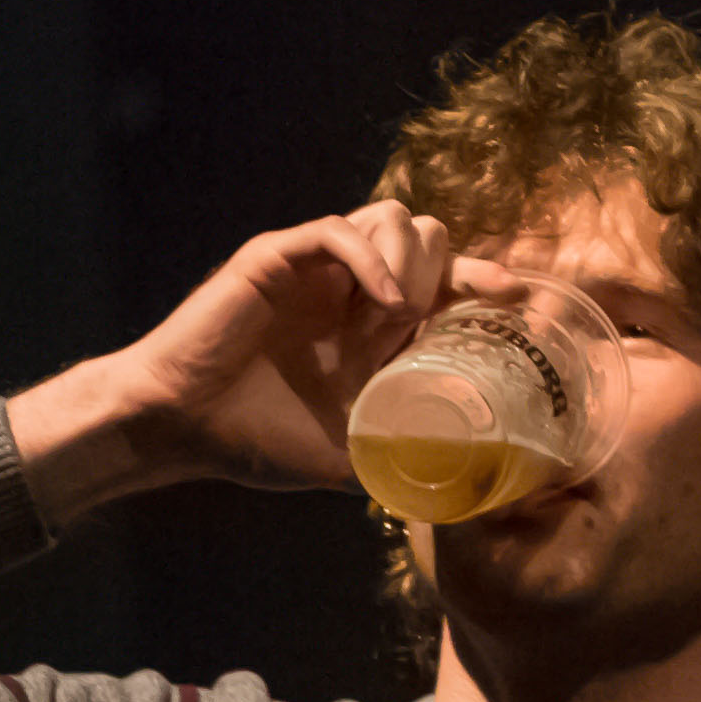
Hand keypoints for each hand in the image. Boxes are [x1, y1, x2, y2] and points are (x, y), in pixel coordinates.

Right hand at [11, 207, 456, 528]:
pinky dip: (371, 259)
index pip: (447, 277)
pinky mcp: (277, 257)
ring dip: (410, 263)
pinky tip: (386, 306)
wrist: (183, 427)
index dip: (483, 281)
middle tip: (436, 324)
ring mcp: (316, 268)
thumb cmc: (258, 439)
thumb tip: (463, 483)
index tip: (517, 298)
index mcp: (373, 324)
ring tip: (400, 320)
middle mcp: (351, 287)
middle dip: (446, 271)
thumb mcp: (349, 456)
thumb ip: (400, 454)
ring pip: (391, 218)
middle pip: (429, 234)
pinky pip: (338, 229)